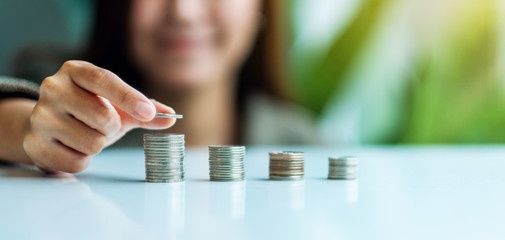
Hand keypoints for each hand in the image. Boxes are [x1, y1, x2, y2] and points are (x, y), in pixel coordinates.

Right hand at [23, 60, 175, 172]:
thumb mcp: (117, 106)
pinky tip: (73, 149)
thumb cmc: (89, 111)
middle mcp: (53, 88)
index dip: (129, 97)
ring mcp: (40, 116)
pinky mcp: (34, 144)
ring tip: (86, 136)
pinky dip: (84, 160)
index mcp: (75, 71)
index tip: (149, 113)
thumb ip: (145, 110)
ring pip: (92, 142)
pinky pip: (77, 162)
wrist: (49, 127)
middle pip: (102, 116)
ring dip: (98, 145)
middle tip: (103, 126)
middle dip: (111, 127)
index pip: (104, 79)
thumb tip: (170, 116)